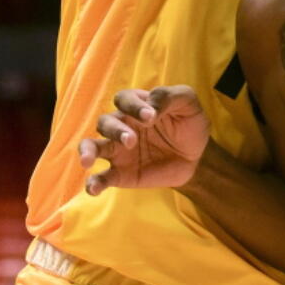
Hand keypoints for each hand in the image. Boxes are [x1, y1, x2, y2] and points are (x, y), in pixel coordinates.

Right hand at [79, 86, 210, 195]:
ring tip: (89, 160)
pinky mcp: (120, 174)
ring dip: (88, 151)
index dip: (132, 106)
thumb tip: (150, 106)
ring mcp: (118, 151)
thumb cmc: (189, 124)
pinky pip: (100, 178)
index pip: (123, 99)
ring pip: (91, 146)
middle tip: (132, 140)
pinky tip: (94, 188)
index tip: (150, 116)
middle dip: (115, 130)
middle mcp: (121, 126)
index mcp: (136, 106)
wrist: (197, 156)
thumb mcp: (188, 104)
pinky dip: (93, 183)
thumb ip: (168, 97)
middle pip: (104, 122)